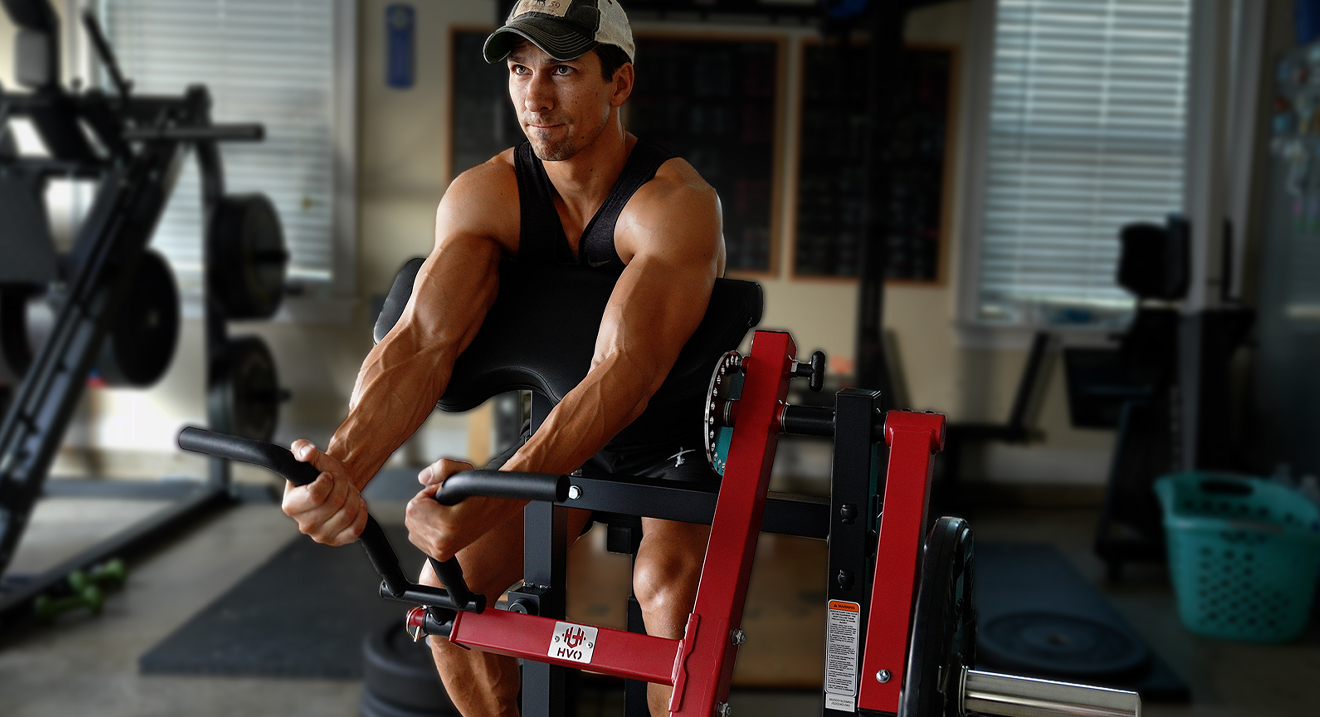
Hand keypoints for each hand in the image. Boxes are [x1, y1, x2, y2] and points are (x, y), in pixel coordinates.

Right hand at [281, 439, 368, 545]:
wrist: (337, 484)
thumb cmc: (321, 471)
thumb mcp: (309, 454)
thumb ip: (302, 448)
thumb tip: (306, 454)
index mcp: (291, 505)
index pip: (316, 495)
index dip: (328, 480)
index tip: (328, 475)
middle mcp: (303, 524)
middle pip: (335, 504)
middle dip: (343, 486)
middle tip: (341, 481)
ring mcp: (320, 535)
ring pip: (347, 515)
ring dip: (353, 497)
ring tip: (348, 491)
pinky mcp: (337, 540)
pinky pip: (356, 530)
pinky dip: (361, 514)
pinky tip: (357, 504)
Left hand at [406, 457, 521, 560]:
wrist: (495, 510)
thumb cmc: (479, 491)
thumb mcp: (463, 471)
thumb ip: (442, 467)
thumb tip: (423, 478)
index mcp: (448, 524)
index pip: (413, 506)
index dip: (427, 495)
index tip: (443, 495)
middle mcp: (442, 542)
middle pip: (411, 517)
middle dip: (424, 506)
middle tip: (444, 504)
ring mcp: (440, 551)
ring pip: (412, 527)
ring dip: (424, 516)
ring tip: (445, 513)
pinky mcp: (439, 556)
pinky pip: (417, 537)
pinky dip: (425, 527)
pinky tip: (442, 523)